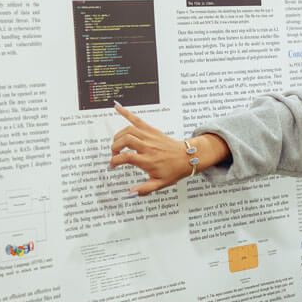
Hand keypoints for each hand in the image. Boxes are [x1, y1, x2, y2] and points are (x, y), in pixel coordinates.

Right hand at [110, 103, 224, 196]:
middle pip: (125, 141)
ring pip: (129, 130)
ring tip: (117, 144)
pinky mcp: (152, 130)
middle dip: (114, 147)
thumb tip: (130, 193)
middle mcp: (148, 147)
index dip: (115, 160)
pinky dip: (127, 113)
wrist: (188, 157)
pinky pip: (138, 120)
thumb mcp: (160, 184)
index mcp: (149, 161)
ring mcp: (150, 137)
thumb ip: (144, 189)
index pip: (126, 157)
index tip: (113, 165)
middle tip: (115, 155)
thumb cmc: (174, 170)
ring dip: (118, 136)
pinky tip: (117, 107)